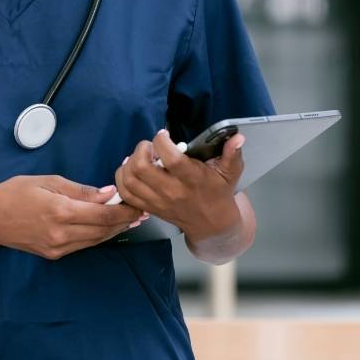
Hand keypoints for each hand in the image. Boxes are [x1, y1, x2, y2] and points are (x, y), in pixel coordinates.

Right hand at [0, 175, 147, 259]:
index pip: (103, 214)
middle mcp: (62, 233)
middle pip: (104, 230)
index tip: (137, 203)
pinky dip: (98, 235)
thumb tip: (108, 193)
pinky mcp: (55, 255)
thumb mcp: (48, 180)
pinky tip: (105, 225)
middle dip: (124, 220)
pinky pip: (84, 245)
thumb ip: (80, 190)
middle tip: (140, 210)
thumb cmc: (15, 192)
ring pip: (96, 240)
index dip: (124, 210)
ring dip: (114, 229)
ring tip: (129, 218)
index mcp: (61, 211)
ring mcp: (58, 247)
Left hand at [113, 129, 245, 240]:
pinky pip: (125, 193)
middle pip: (142, 168)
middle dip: (141, 149)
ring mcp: (157, 202)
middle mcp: (172, 192)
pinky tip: (131, 169)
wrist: (211, 224)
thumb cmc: (218, 193)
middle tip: (150, 146)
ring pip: (130, 180)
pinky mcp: (148, 208)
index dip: (161, 141)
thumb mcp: (229, 172)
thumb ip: (232, 154)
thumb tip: (237, 137)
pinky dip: (122, 178)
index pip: (170, 158)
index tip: (164, 134)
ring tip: (140, 156)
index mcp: (192, 180)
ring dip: (129, 162)